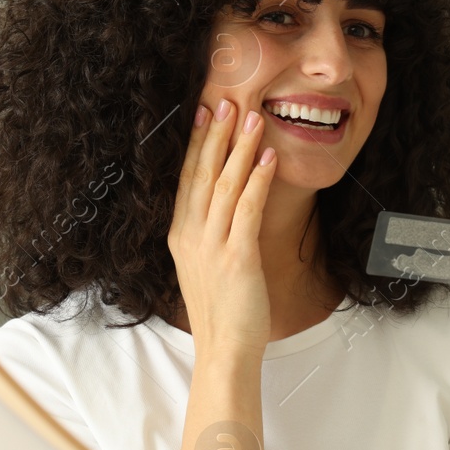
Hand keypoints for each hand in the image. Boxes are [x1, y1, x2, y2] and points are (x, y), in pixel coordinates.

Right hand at [167, 98, 277, 355]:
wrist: (224, 350)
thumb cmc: (221, 311)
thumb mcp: (205, 265)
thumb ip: (208, 234)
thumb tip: (222, 205)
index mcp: (180, 234)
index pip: (187, 178)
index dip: (196, 143)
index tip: (203, 113)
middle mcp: (190, 234)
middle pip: (202, 173)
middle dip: (216, 134)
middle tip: (227, 100)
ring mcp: (211, 245)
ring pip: (225, 185)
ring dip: (240, 148)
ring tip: (253, 117)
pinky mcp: (236, 257)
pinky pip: (247, 209)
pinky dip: (258, 180)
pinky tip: (269, 158)